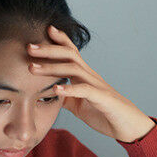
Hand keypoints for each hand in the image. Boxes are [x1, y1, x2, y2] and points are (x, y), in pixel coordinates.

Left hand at [27, 25, 155, 142]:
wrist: (128, 126)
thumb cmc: (104, 113)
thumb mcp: (78, 104)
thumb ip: (65, 96)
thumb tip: (48, 93)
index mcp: (84, 75)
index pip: (71, 52)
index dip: (59, 39)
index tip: (44, 30)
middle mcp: (90, 76)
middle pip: (69, 54)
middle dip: (48, 49)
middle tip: (28, 46)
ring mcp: (97, 85)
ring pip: (74, 69)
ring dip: (52, 67)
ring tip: (32, 68)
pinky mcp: (102, 99)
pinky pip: (85, 90)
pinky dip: (70, 89)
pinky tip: (56, 89)